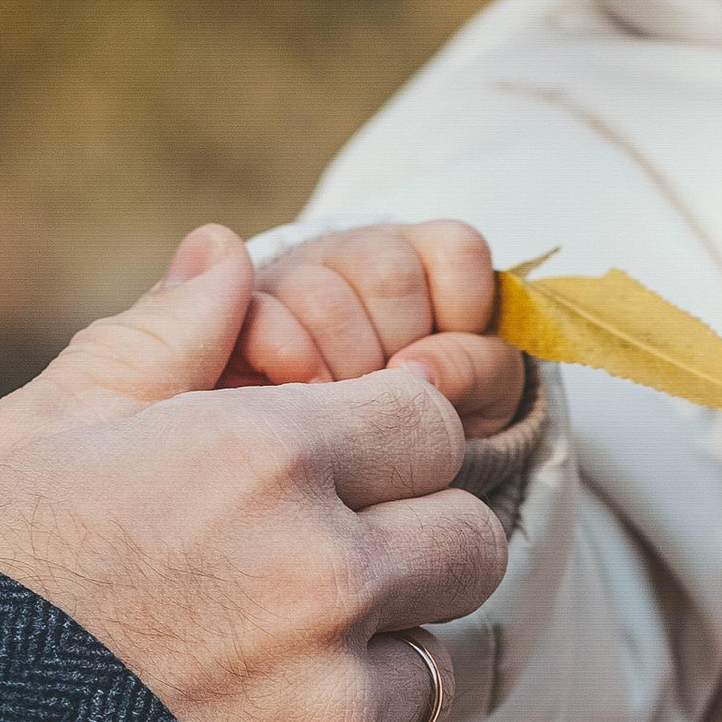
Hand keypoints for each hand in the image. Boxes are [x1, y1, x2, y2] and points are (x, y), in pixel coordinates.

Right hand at [0, 225, 504, 721]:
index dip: (385, 440)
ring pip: (426, 675)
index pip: (430, 420)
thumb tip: (226, 257)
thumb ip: (159, 342)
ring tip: (244, 678)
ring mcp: (324, 715)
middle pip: (468, 545)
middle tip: (315, 576)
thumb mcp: (37, 432)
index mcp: (266, 461)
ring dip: (364, 672)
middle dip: (410, 549)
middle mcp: (320, 581)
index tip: (335, 470)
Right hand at [246, 220, 526, 437]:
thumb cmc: (428, 415)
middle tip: (396, 391)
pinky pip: (260, 318)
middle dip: (400, 348)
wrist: (359, 472)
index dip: (463, 313)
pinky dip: (292, 363)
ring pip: (323, 297)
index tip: (450, 363)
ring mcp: (296, 279)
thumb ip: (474, 369)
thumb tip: (414, 370)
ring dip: (347, 366)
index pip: (458, 249)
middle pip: (389, 272)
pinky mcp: (242, 316)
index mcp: (426, 258)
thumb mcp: (479, 395)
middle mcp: (358, 254)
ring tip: (352, 403)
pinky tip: (305, 394)